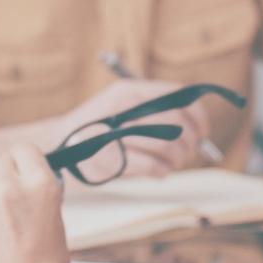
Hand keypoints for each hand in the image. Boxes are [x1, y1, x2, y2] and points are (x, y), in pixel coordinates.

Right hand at [54, 79, 213, 178]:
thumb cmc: (99, 130)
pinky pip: (153, 166)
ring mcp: (116, 131)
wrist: (59, 147)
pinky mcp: (112, 158)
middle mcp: (124, 105)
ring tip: (173, 164)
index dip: (198, 115)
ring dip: (177, 159)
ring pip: (168, 146)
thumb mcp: (123, 107)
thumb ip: (155, 109)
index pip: (178, 95)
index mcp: (130, 90)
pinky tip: (159, 172)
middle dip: (190, 141)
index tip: (203, 131)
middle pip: (177, 121)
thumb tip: (198, 128)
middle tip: (189, 152)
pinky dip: (162, 172)